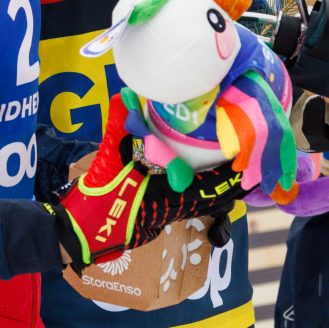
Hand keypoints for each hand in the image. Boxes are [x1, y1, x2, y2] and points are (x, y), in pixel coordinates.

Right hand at [48, 95, 253, 271]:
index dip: (232, 177)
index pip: (211, 187)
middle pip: (213, 200)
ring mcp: (164, 220)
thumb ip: (120, 126)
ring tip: (232, 173)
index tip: (250, 162)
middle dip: (231, 184)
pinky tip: (197, 183)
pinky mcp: (155, 223)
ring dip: (216, 191)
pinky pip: (187, 208)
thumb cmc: (97, 199)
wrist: (78, 232)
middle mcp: (172, 211)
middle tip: (249, 164)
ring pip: (201, 206)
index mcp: (168, 197)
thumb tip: (125, 95)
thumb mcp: (109, 159)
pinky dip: (199, 195)